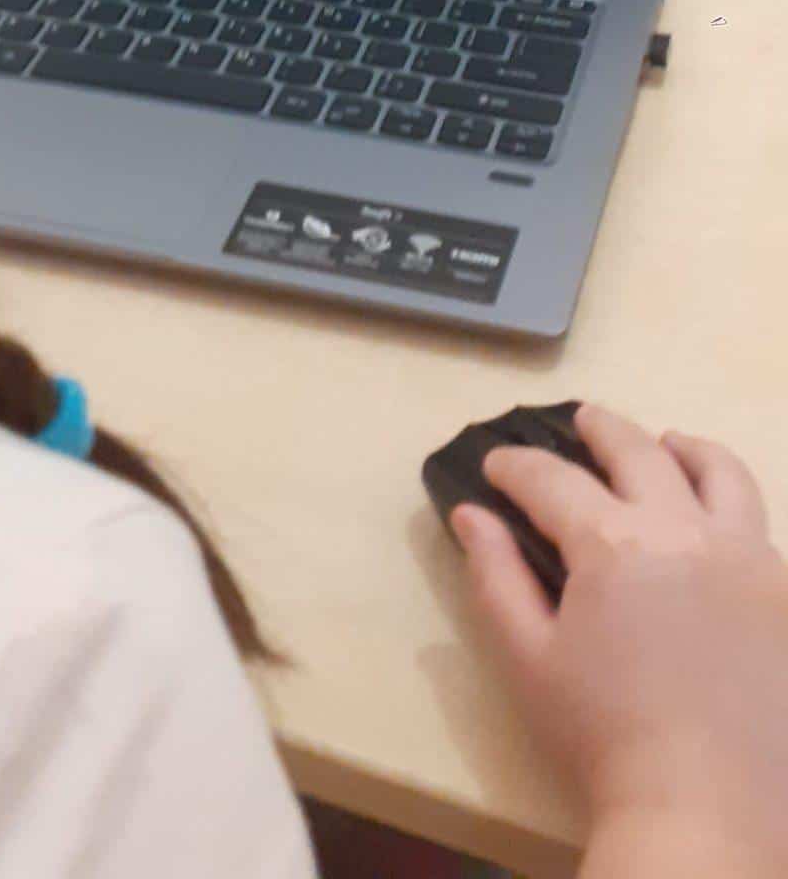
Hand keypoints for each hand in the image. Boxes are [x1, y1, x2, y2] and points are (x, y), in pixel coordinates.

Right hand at [453, 406, 787, 874]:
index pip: (554, 480)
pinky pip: (761, 524)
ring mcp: (747, 557)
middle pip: (638, 452)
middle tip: (579, 420)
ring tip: (668, 443)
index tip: (496, 464)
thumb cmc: (603, 736)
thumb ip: (496, 578)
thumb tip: (470, 513)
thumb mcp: (529, 661)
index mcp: (613, 543)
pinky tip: (715, 516)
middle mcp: (685, 529)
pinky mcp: (783, 593)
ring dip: (685, 448)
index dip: (518, 466)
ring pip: (720, 472)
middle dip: (601, 429)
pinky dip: (731, 500)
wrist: (704, 807)